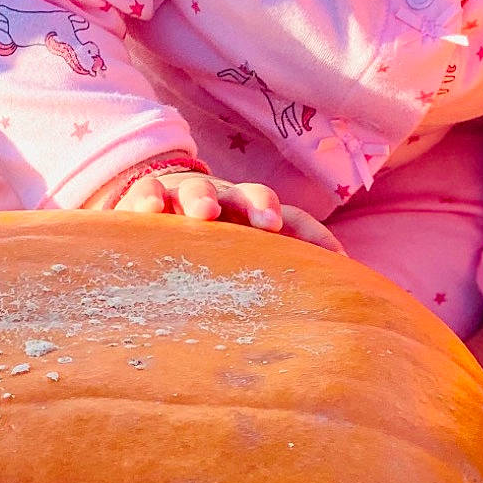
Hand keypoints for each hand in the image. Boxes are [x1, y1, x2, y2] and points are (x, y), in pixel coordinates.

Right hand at [88, 164, 343, 252]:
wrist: (157, 202)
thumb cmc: (211, 240)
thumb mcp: (244, 255)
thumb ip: (281, 271)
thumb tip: (336, 293)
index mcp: (255, 216)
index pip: (292, 220)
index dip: (311, 233)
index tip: (331, 254)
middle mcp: (226, 200)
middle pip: (249, 196)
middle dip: (261, 205)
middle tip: (268, 223)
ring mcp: (185, 196)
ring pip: (198, 189)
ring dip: (204, 198)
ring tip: (205, 213)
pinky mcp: (146, 198)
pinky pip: (148, 193)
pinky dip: (149, 199)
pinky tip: (149, 211)